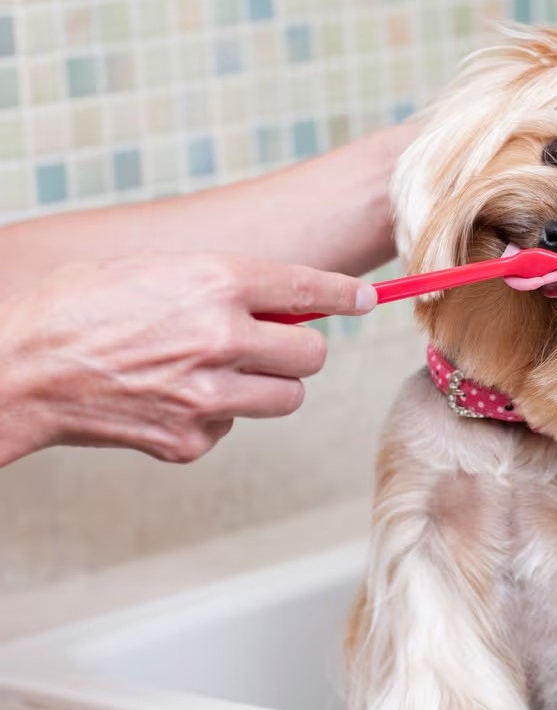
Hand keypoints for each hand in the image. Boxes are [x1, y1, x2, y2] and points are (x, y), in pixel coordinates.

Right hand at [0, 253, 375, 464]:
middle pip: (311, 354)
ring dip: (267, 386)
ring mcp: (207, 394)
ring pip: (286, 398)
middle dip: (298, 349)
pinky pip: (232, 429)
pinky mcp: (189, 439)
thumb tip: (276, 301)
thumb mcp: (152, 270)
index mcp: (213, 281)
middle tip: (273, 345)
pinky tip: (170, 400)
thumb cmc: (75, 308)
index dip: (347, 294)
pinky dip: (214, 418)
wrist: (14, 369)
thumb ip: (218, 284)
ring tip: (219, 373)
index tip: (368, 298)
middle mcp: (220, 336)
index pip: (309, 287)